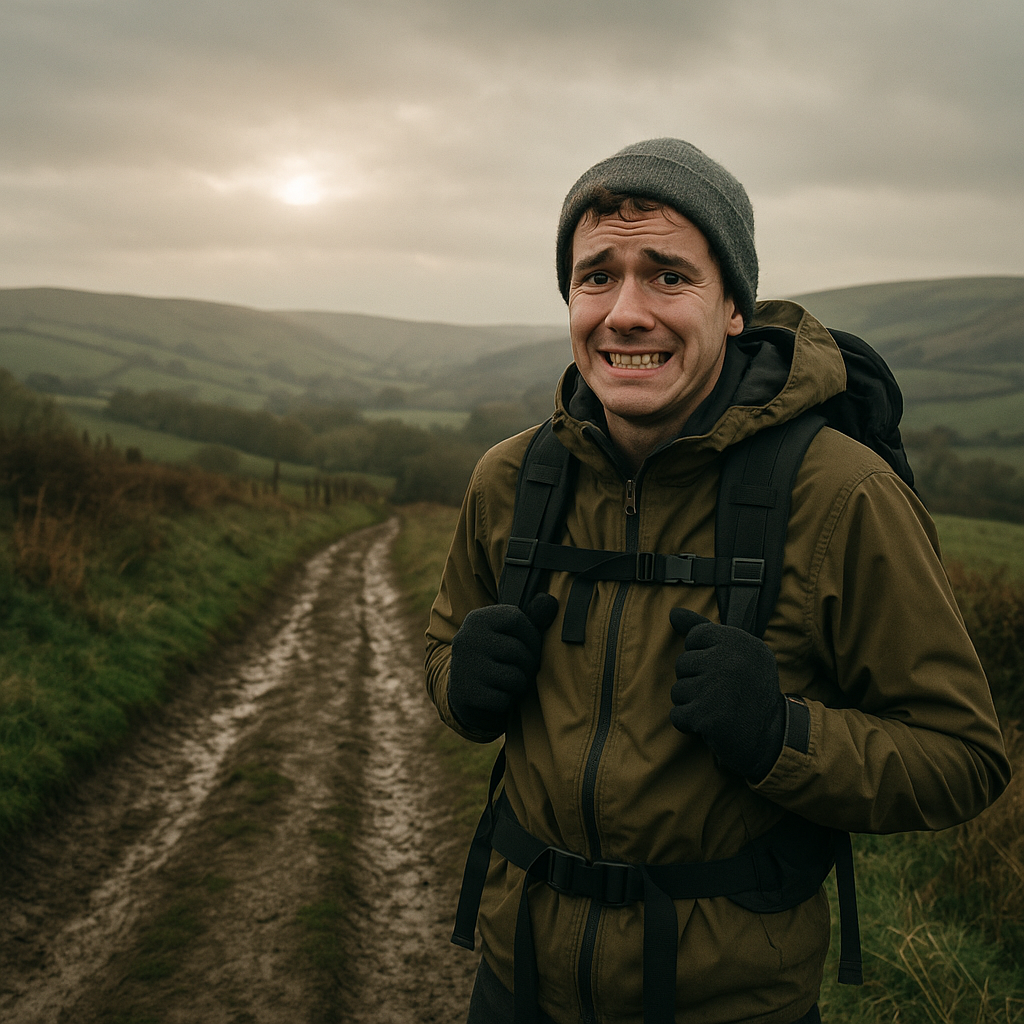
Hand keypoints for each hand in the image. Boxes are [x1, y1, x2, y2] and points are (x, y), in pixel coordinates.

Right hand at [448, 594, 558, 736]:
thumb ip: (532, 616)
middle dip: (528, 663)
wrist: (463, 691)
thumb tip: (549, 602)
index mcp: (477, 619)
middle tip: (523, 668)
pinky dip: (506, 701)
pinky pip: (503, 700)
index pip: (516, 618)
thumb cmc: (494, 656)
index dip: (532, 635)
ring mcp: (465, 667)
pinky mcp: (467, 694)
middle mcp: (467, 639)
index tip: (530, 645)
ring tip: (511, 681)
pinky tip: (497, 694)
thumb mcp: (507, 632)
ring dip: (519, 684)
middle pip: (518, 650)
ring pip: (514, 677)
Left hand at [668, 608, 785, 781]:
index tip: (724, 671)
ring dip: (693, 704)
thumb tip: (674, 612)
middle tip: (722, 695)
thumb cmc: (750, 692)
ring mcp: (717, 688)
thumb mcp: (739, 654)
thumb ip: (704, 630)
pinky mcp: (707, 716)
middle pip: (682, 663)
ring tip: (718, 709)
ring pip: (677, 690)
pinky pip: (677, 715)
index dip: (703, 657)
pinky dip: (690, 724)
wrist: (773, 738)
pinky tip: (711, 725)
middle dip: (696, 682)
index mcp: (739, 640)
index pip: (695, 636)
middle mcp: (729, 660)